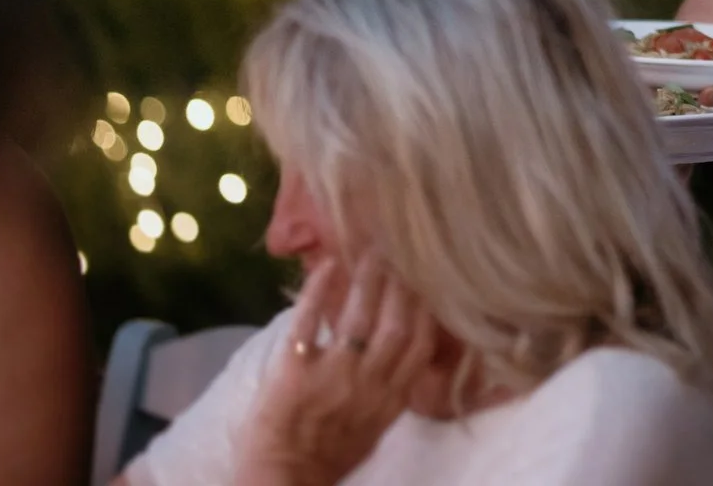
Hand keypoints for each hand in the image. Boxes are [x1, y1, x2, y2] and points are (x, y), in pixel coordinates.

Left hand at [235, 259, 438, 485]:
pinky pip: (308, 322)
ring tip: (370, 250)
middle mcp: (368, 383)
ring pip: (359, 317)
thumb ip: (391, 390)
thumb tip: (406, 353)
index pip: (421, 344)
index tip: (430, 278)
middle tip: (402, 251)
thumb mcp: (374, 428)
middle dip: (402, 285)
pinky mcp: (294, 371)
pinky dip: (317, 291)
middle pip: (395, 323)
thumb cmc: (326, 459)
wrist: (281, 482)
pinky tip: (326, 265)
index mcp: (391, 399)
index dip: (429, 307)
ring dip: (366, 280)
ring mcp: (332, 375)